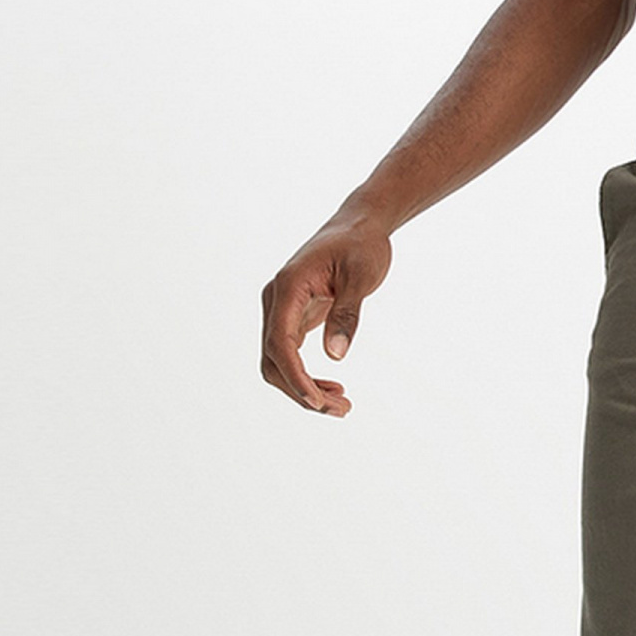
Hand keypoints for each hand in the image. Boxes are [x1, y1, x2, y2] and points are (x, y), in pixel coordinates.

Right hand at [260, 215, 394, 414]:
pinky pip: (289, 353)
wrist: (359, 225)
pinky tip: (332, 388)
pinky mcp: (293, 315)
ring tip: (341, 406)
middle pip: (273, 359)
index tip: (317, 402)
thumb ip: (347, 314)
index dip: (295, 376)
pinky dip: (306, 375)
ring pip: (278, 361)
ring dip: (303, 388)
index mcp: (287, 287)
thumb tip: (335, 356)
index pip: (279, 343)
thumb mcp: (361, 277)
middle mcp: (276, 300)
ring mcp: (281, 308)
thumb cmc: (362, 245)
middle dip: (301, 390)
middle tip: (341, 410)